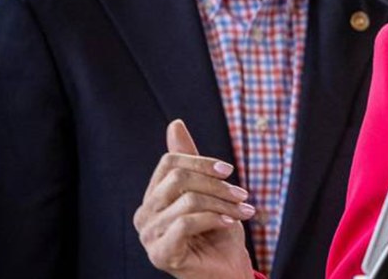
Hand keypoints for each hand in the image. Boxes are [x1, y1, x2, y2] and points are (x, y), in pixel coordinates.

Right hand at [134, 119, 254, 278]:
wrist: (227, 269)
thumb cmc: (218, 231)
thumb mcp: (209, 191)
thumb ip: (191, 161)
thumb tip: (175, 124)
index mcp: (153, 197)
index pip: (169, 163)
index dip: (201, 162)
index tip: (228, 170)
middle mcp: (145, 215)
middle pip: (178, 180)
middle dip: (217, 185)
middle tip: (242, 194)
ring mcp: (149, 236)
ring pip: (188, 201)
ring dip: (223, 203)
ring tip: (243, 210)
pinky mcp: (160, 254)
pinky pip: (187, 223)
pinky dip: (215, 218)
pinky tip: (231, 222)